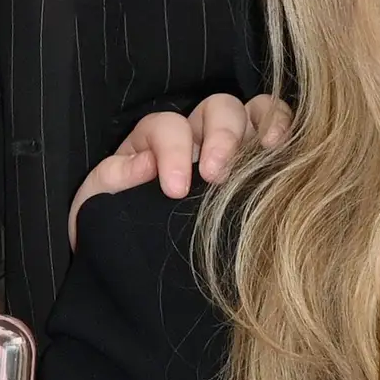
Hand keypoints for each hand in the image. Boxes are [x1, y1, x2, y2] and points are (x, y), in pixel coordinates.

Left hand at [70, 92, 293, 242]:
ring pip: (250, 112)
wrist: (138, 271)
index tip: (174, 189)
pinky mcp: (257, 166)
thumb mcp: (97, 207)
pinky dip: (282, 128)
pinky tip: (282, 150)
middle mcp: (195, 136)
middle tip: (217, 176)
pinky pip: (275, 130)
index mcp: (152, 143)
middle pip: (216, 108)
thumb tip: (144, 165)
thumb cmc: (116, 232)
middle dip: (220, 136)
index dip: (173, 151)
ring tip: (266, 150)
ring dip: (258, 126)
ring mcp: (230, 147)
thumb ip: (111, 181)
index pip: (167, 126)